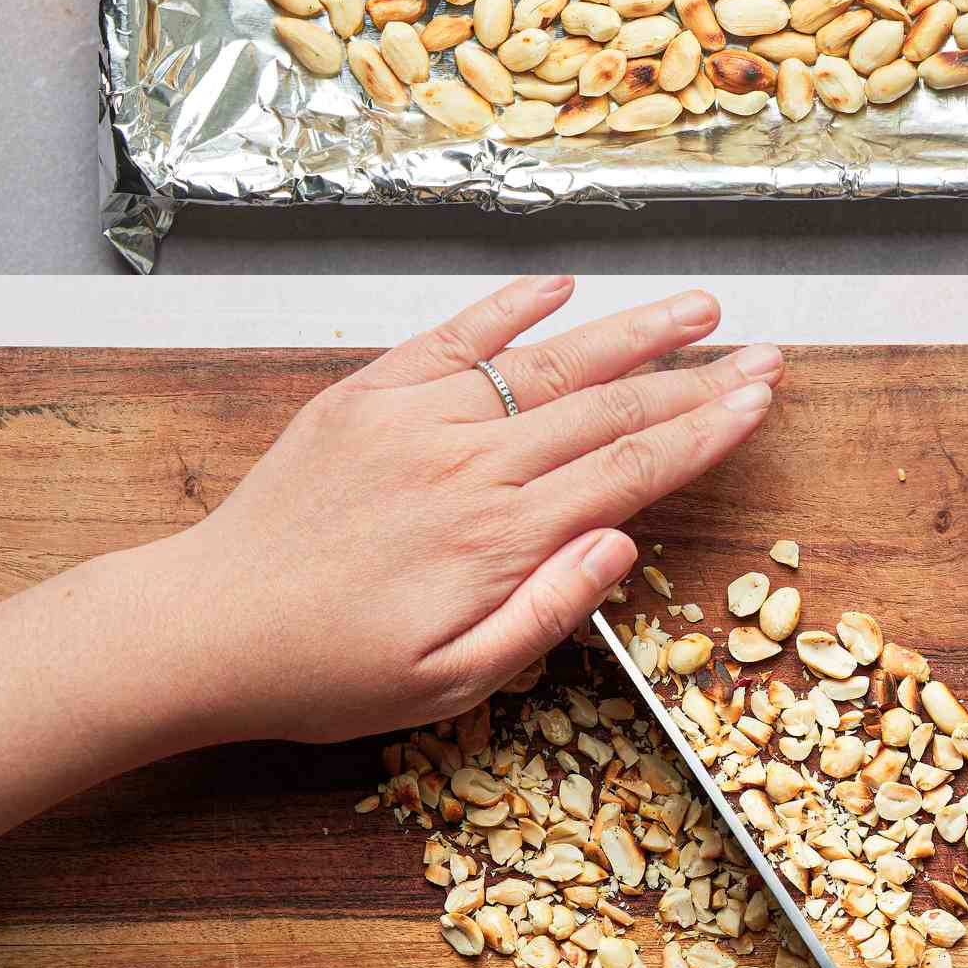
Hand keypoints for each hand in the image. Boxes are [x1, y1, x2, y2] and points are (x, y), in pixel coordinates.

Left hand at [144, 274, 780, 745]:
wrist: (205, 627)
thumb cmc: (326, 670)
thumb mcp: (448, 683)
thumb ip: (544, 613)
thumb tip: (621, 545)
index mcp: (497, 536)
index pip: (629, 467)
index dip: (703, 430)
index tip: (758, 401)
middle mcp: (468, 462)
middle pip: (608, 405)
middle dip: (696, 376)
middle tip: (762, 353)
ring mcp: (417, 417)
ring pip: (547, 362)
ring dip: (630, 330)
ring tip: (696, 306)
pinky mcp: (368, 394)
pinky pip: (454, 336)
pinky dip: (509, 306)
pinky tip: (561, 285)